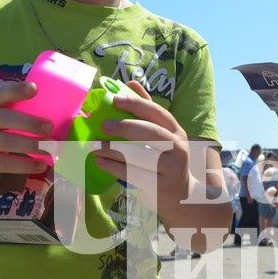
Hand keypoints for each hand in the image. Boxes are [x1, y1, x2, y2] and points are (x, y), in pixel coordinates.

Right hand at [0, 81, 53, 180]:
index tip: (34, 88)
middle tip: (50, 126)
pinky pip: (4, 163)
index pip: (2, 94)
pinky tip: (41, 165)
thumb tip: (67, 114)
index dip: (16, 90)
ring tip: (51, 149)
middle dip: (28, 122)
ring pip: (4, 142)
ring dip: (30, 145)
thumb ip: (20, 114)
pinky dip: (24, 165)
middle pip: (3, 118)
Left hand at [93, 81, 190, 212]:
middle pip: (151, 133)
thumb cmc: (166, 159)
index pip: (157, 112)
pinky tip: (100, 162)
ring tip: (96, 146)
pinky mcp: (162, 185)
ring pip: (141, 155)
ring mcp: (172, 167)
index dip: (136, 104)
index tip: (115, 100)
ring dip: (114, 150)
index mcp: (176, 130)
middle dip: (125, 127)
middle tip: (103, 125)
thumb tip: (130, 82)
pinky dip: (114, 167)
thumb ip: (148, 110)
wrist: (182, 195)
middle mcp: (178, 146)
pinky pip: (134, 174)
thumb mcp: (163, 134)